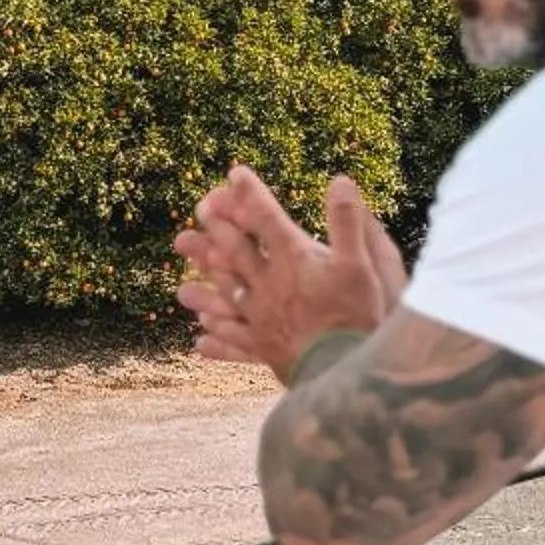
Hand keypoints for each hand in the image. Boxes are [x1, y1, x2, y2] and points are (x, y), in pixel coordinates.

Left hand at [173, 167, 405, 376]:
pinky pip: (235, 342)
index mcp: (293, 259)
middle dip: (218, 228)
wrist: (345, 371)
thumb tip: (340, 180)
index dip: (250, 194)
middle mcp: (269, 284)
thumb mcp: (363, 263)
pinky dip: (218, 339)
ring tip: (181, 287)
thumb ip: (349, 222)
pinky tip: (201, 339)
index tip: (235, 173)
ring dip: (204, 286)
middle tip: (200, 210)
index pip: (266, 218)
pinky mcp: (264, 349)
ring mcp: (262, 318)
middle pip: (236, 251)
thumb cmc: (357, 315)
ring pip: (227, 295)